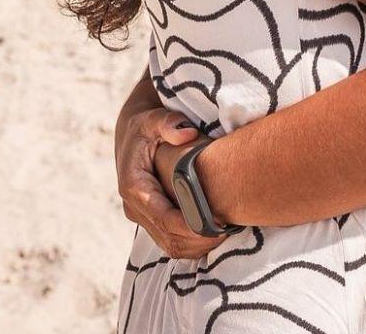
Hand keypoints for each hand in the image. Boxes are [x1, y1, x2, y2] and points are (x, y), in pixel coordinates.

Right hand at [116, 108, 216, 259]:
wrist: (134, 135)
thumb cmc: (149, 126)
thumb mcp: (155, 118)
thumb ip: (169, 123)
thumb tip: (186, 134)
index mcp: (134, 186)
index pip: (162, 216)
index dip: (189, 225)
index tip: (217, 225)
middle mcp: (135, 207)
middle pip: (168, 237)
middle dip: (199, 239)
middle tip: (231, 229)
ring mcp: (143, 217)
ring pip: (170, 246)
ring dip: (198, 246)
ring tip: (228, 232)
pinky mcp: (152, 221)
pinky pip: (172, 243)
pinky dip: (194, 245)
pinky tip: (217, 234)